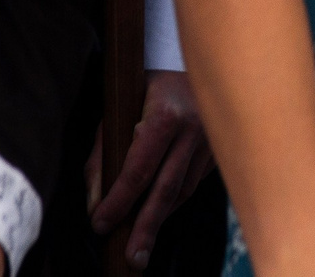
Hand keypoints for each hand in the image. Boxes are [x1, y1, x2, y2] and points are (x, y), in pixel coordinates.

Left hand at [86, 70, 216, 267]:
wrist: (201, 58)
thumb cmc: (148, 85)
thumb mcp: (119, 109)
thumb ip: (103, 153)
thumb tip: (94, 201)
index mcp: (165, 116)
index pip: (138, 170)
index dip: (117, 201)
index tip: (99, 224)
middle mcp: (194, 129)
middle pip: (166, 190)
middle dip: (145, 227)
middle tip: (131, 259)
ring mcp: (212, 140)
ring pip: (183, 191)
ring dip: (159, 219)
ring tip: (140, 247)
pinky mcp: (220, 148)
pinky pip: (195, 183)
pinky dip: (174, 201)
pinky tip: (159, 215)